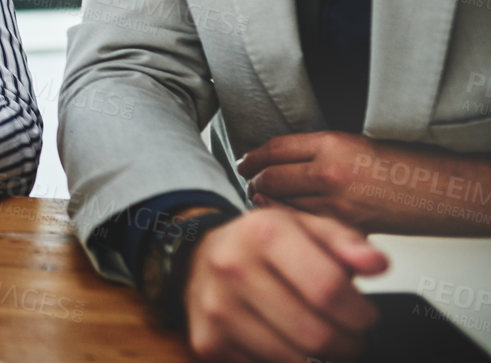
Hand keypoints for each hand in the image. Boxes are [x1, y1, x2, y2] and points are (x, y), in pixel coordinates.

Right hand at [183, 207, 386, 361]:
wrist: (201, 257)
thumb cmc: (263, 246)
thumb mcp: (306, 228)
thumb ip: (346, 243)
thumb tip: (377, 263)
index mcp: (264, 233)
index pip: (329, 289)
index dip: (360, 313)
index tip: (366, 317)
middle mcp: (233, 268)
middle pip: (316, 334)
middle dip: (348, 345)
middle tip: (350, 338)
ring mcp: (217, 308)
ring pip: (295, 360)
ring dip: (320, 359)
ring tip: (319, 339)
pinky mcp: (208, 341)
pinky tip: (284, 342)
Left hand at [240, 132, 490, 234]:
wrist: (443, 191)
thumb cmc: (406, 163)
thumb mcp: (358, 142)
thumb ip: (320, 150)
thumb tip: (282, 158)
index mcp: (332, 144)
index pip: (275, 148)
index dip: (253, 156)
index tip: (245, 160)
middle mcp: (329, 172)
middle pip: (271, 177)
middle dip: (254, 180)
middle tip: (247, 179)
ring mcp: (337, 203)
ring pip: (283, 204)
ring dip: (265, 201)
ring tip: (259, 197)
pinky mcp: (346, 227)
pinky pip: (304, 224)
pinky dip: (287, 220)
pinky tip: (281, 217)